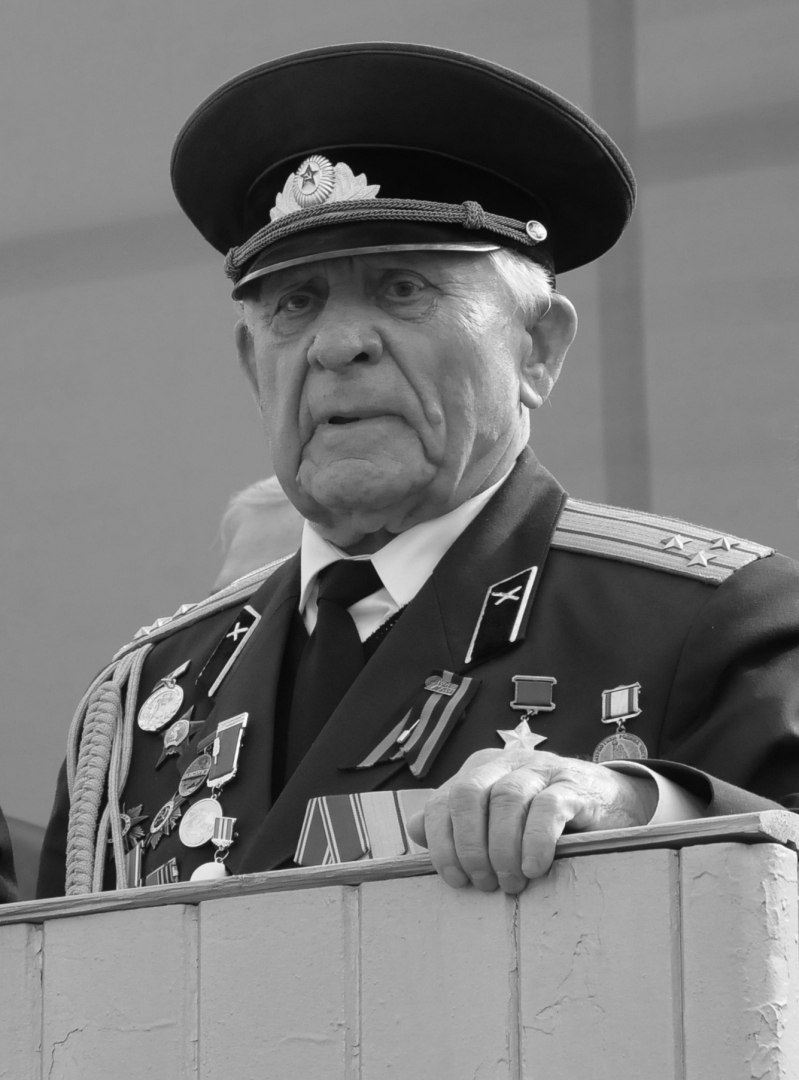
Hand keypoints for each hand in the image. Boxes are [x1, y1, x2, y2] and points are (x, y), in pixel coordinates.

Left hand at [406, 748, 657, 892]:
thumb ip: (458, 822)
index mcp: (481, 770)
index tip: (455, 880)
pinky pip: (548, 807)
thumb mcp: (497, 818)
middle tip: (484, 883)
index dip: (443, 842)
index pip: (444, 798)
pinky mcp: (573, 785)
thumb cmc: (545, 818)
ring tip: (512, 882)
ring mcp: (542, 770)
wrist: (611, 803)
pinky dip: (535, 841)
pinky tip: (535, 868)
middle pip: (470, 793)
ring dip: (502, 849)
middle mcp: (507, 763)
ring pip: (507, 799)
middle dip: (470, 845)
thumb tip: (417, 829)